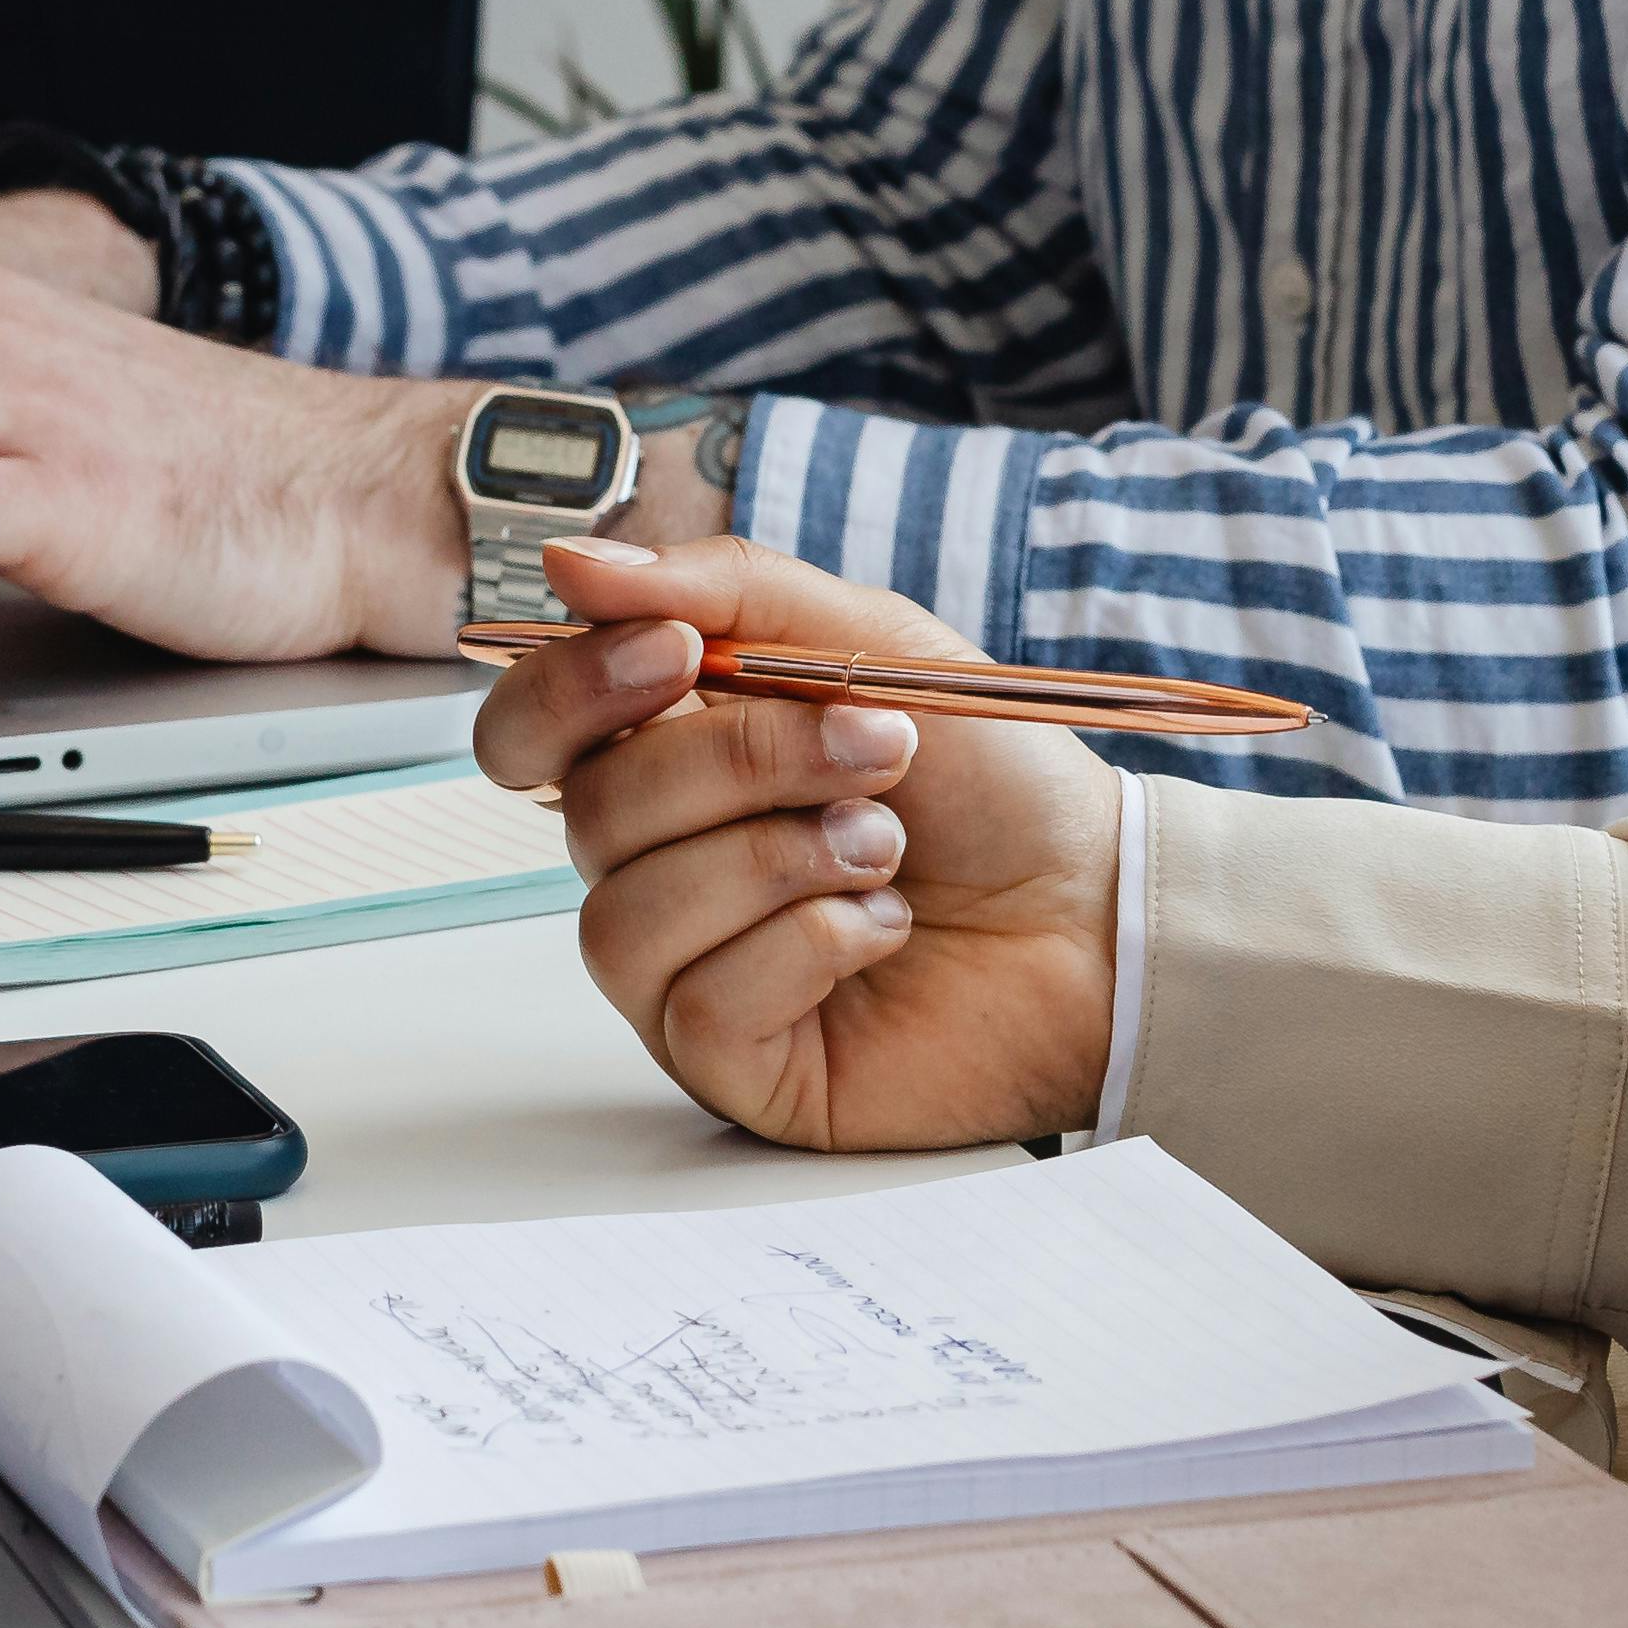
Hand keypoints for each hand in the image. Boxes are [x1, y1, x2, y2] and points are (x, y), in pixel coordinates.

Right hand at [478, 536, 1122, 1153]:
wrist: (1098, 909)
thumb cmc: (993, 782)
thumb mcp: (868, 639)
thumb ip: (723, 589)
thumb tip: (574, 565)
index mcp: (670, 757)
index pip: (530, 730)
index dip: (572, 688)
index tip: (679, 654)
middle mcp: (660, 865)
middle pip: (588, 811)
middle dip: (741, 762)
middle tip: (873, 747)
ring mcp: (687, 969)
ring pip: (625, 913)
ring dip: (777, 858)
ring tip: (886, 847)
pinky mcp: (733, 1062)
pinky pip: (698, 1004)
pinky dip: (808, 945)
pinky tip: (882, 929)